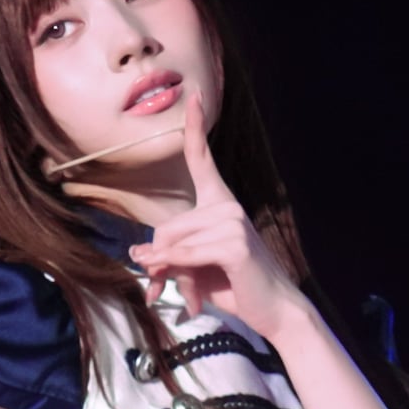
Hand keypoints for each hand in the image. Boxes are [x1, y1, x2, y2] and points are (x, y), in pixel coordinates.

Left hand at [129, 93, 303, 338]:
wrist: (272, 312)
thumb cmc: (233, 287)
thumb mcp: (193, 269)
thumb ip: (167, 257)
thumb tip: (136, 255)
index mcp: (220, 203)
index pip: (202, 159)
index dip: (196, 127)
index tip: (194, 96)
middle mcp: (227, 205)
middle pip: (165, 227)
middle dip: (160, 262)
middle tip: (164, 288)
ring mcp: (233, 221)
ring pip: (173, 243)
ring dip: (171, 274)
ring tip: (190, 296)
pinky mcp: (234, 244)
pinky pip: (186, 255)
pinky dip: (179, 275)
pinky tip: (193, 296)